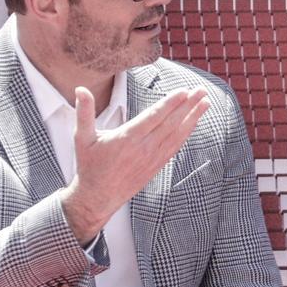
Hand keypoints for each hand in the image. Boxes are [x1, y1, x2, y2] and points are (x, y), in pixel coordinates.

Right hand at [60, 87, 211, 242]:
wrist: (98, 198)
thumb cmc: (89, 166)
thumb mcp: (82, 138)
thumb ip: (84, 112)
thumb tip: (80, 89)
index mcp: (127, 139)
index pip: (154, 117)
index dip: (171, 104)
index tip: (184, 91)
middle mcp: (144, 149)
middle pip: (171, 123)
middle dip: (188, 106)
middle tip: (201, 90)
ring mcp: (153, 158)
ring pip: (177, 135)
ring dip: (192, 118)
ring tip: (205, 102)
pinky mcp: (156, 166)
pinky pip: (175, 147)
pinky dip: (186, 133)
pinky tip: (194, 122)